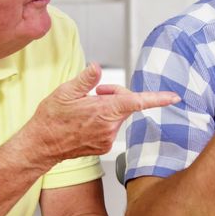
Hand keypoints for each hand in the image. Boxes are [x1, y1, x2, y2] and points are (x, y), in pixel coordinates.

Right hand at [24, 62, 178, 165]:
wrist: (41, 145)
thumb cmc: (51, 118)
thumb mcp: (65, 92)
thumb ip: (86, 79)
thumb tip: (97, 68)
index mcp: (103, 111)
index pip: (137, 102)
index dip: (158, 99)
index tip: (174, 97)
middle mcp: (109, 127)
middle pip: (126, 104)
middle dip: (115, 95)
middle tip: (94, 92)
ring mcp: (107, 139)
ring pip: (117, 116)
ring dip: (107, 108)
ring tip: (85, 108)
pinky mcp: (103, 147)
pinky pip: (110, 128)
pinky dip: (102, 121)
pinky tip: (85, 121)